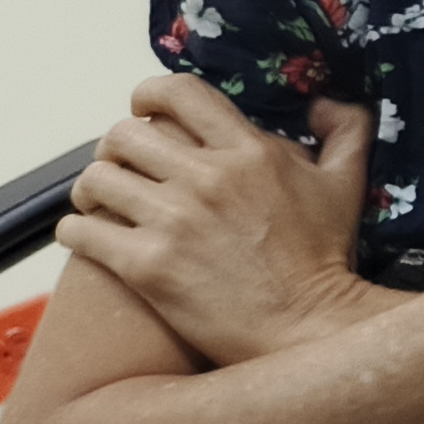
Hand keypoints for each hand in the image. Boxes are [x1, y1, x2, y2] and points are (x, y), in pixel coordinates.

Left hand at [53, 78, 377, 364]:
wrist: (307, 329)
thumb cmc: (325, 260)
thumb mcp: (347, 185)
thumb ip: (345, 131)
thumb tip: (322, 103)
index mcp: (249, 152)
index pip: (179, 94)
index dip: (149, 94)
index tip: (143, 109)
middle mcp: (207, 179)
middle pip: (123, 135)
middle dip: (115, 149)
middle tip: (123, 169)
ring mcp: (173, 222)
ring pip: (95, 179)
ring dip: (92, 190)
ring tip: (103, 205)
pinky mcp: (146, 266)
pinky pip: (80, 230)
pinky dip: (77, 230)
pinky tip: (91, 237)